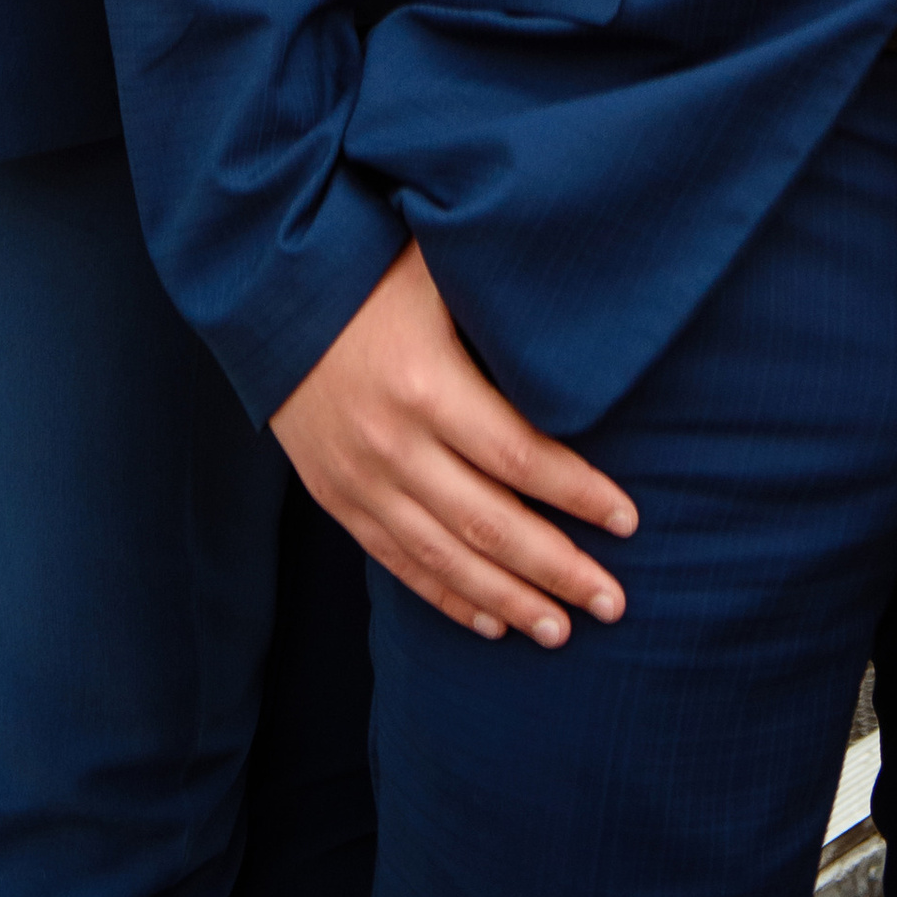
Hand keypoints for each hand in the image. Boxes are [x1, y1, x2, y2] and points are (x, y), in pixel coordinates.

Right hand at [271, 243, 637, 648]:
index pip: (522, 459)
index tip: (629, 520)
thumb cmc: (370, 266)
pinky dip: (447, 597)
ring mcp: (360, 480)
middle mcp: (393, 445)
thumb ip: (503, 311)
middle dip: (560, 569)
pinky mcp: (336, 498)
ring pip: (447, 559)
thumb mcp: (441, 271)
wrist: (267, 291)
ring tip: (562, 631)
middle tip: (615, 603)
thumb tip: (588, 328)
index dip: (580, 494)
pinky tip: (492, 623)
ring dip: (510, 601)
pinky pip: (399, 562)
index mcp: (427, 385)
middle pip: (491, 525)